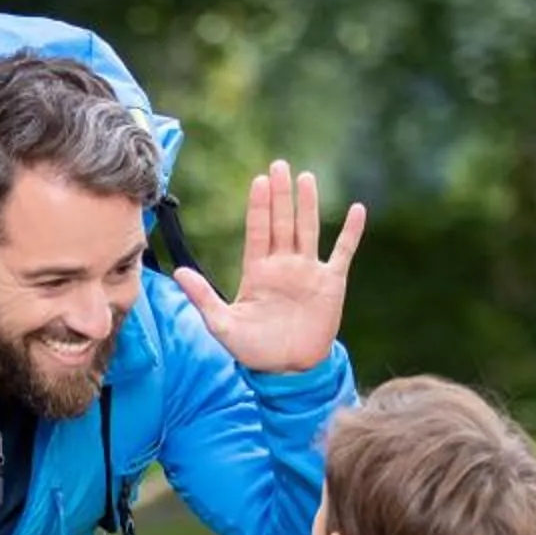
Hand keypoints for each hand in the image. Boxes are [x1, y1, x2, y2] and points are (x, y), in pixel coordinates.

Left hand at [174, 159, 365, 374]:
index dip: (258, 207)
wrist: (288, 369)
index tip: (259, 181)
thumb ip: (203, 298)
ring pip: (308, 229)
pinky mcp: (331, 283)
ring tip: (306, 177)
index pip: (257, 231)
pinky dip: (350, 232)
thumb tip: (178, 273)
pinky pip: (342, 252)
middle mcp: (283, 265)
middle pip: (282, 222)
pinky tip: (357, 209)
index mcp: (257, 271)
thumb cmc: (253, 349)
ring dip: (308, 204)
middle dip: (280, 195)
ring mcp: (308, 271)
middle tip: (279, 165)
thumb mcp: (223, 325)